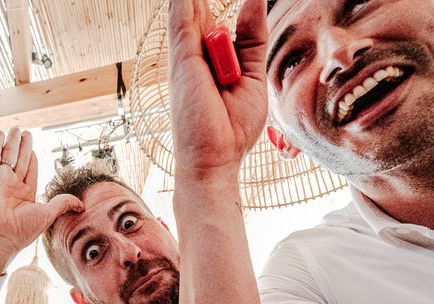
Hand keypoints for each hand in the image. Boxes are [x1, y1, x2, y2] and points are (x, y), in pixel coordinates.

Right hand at [0, 128, 83, 281]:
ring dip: (12, 142)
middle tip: (27, 132)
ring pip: (7, 155)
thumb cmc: (21, 230)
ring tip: (17, 129)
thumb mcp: (48, 213)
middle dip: (23, 146)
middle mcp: (10, 186)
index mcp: (24, 194)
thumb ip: (63, 203)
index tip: (34, 149)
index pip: (30, 171)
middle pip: (19, 160)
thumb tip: (82, 205)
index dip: (33, 159)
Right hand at [168, 0, 267, 184]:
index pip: (220, 13)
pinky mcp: (181, 55)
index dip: (236, 0)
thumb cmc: (232, 127)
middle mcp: (196, 50)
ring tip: (204, 14)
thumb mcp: (252, 76)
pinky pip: (183, 11)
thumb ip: (251, 39)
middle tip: (219, 26)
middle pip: (202, 4)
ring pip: (191, 3)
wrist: (216, 158)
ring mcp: (186, 51)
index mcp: (213, 55)